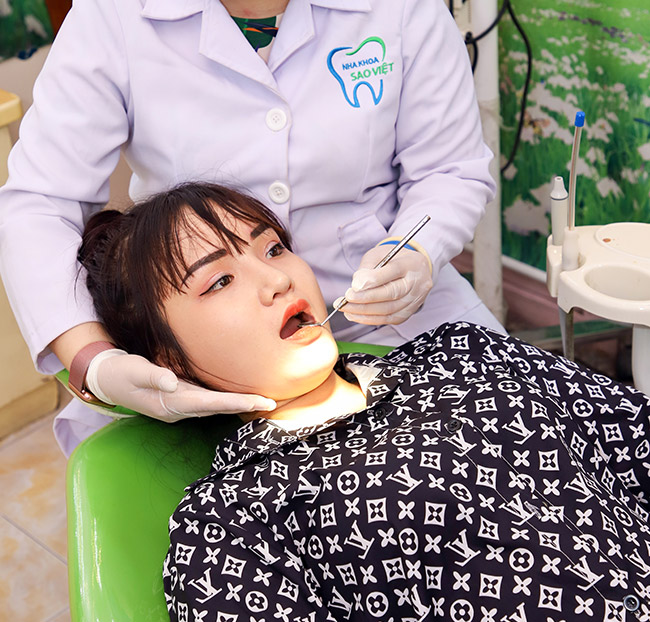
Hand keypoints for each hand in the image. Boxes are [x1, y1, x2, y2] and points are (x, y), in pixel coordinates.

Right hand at [85, 350, 275, 421]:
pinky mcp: (180, 399)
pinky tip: (240, 398)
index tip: (259, 402)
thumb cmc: (121, 373)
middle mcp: (179, 409)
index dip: (236, 402)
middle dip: (245, 406)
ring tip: (262, 402)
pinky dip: (226, 401)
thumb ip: (153, 376)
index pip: (210, 403)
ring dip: (238, 405)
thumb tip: (172, 381)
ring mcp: (180, 406)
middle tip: (272, 403)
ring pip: (215, 407)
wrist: (106, 381)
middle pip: (218, 408)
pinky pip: (209, 402)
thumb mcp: (134, 371)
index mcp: (171, 403)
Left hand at [341, 245, 432, 325]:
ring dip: (364, 311)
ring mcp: (415, 300)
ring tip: (346, 308)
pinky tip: (354, 315)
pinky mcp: (408, 313)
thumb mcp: (380, 254)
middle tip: (347, 298)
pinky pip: (388, 319)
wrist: (413, 270)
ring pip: (389, 309)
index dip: (373, 279)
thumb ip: (368, 267)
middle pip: (392, 293)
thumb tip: (357, 285)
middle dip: (366, 298)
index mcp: (411, 263)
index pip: (394, 270)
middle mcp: (417, 283)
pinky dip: (369, 319)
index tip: (355, 285)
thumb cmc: (394, 260)